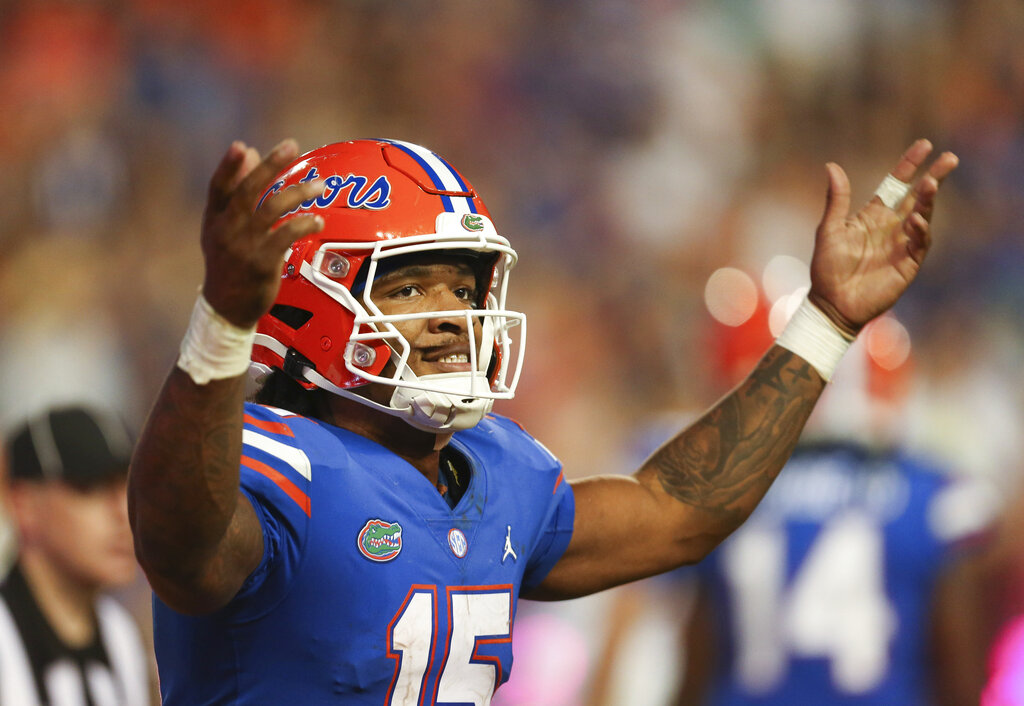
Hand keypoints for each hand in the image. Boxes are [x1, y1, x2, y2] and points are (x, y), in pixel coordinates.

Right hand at [200, 139, 324, 328]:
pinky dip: (304, 224)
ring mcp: (244, 247)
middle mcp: (226, 230)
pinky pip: (286, 236)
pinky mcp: (262, 263)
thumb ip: (236, 191)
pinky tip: (318, 219)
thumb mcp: (223, 228)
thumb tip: (249, 153)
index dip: (228, 166)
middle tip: (291, 145)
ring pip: (272, 210)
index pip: (218, 187)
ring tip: (320, 185)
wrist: (227, 308)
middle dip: (270, 166)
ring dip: (298, 193)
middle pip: (248, 191)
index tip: (241, 146)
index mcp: (214, 219)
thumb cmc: (229, 262)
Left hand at [807, 139, 958, 336]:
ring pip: (922, 216)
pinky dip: (921, 230)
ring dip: (928, 200)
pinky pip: (920, 243)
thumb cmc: (827, 268)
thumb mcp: (829, 229)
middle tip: (950, 159)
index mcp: (872, 215)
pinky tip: (916, 219)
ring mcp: (901, 244)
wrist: (832, 304)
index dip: (909, 165)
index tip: (924, 145)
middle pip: (917, 196)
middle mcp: (891, 227)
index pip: (895, 185)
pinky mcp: (908, 264)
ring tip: (932, 183)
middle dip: (933, 177)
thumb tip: (832, 165)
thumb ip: (837, 199)